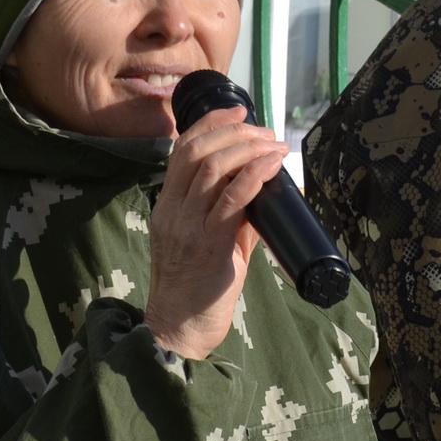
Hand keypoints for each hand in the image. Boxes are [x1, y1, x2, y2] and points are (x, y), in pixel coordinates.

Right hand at [143, 102, 288, 360]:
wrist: (181, 329)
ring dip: (248, 149)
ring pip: (212, 168)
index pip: (181, 150)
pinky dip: (254, 175)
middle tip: (265, 131)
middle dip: (234, 131)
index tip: (238, 111)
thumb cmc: (198, 288)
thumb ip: (230, 214)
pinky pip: (231, 200)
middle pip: (195, 151)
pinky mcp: (208, 245)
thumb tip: (261, 188)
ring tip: (273, 145)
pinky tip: (271, 166)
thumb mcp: (209, 241)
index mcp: (167, 206)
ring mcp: (187, 227)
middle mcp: (171, 211)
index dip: (210, 123)